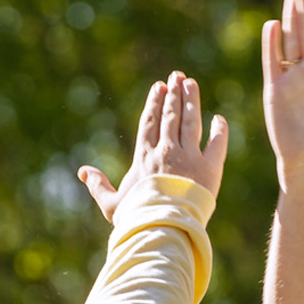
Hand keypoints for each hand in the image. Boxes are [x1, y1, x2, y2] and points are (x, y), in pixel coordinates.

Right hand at [81, 71, 228, 222]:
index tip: (159, 86)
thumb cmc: (136, 218)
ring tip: (192, 84)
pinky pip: (217, 144)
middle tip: (178, 76)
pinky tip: (219, 119)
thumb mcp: (111, 205)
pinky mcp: (209, 169)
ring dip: (192, 101)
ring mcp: (189, 158)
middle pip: (170, 116)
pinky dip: (219, 130)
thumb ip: (98, 186)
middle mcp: (166, 152)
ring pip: (191, 122)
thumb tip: (83, 172)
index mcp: (144, 157)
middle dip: (174, 94)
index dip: (155, 103)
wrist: (162, 227)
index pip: (150, 123)